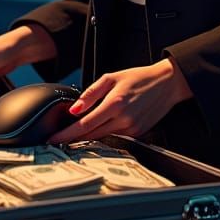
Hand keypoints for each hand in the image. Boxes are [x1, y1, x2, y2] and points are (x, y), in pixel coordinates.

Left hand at [47, 59, 193, 143]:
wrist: (167, 84)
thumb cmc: (139, 78)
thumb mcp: (112, 77)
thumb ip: (91, 93)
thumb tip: (74, 109)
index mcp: (114, 104)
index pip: (84, 125)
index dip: (66, 134)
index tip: (52, 139)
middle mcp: (123, 119)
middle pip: (90, 136)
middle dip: (72, 140)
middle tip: (56, 141)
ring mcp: (132, 129)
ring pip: (102, 139)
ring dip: (86, 140)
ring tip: (71, 138)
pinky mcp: (138, 134)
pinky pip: (115, 138)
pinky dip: (103, 137)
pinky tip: (95, 133)